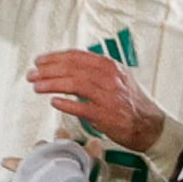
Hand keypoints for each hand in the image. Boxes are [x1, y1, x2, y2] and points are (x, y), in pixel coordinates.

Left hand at [30, 49, 165, 149]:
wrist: (150, 125)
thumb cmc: (130, 102)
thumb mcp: (116, 78)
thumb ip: (94, 70)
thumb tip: (67, 65)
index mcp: (109, 66)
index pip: (76, 56)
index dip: (54, 58)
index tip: (40, 61)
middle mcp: (109, 78)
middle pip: (71, 68)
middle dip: (47, 70)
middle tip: (32, 74)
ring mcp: (108, 96)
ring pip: (74, 84)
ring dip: (52, 84)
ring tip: (37, 87)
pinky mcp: (106, 115)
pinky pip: (81, 108)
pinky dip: (66, 104)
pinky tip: (54, 102)